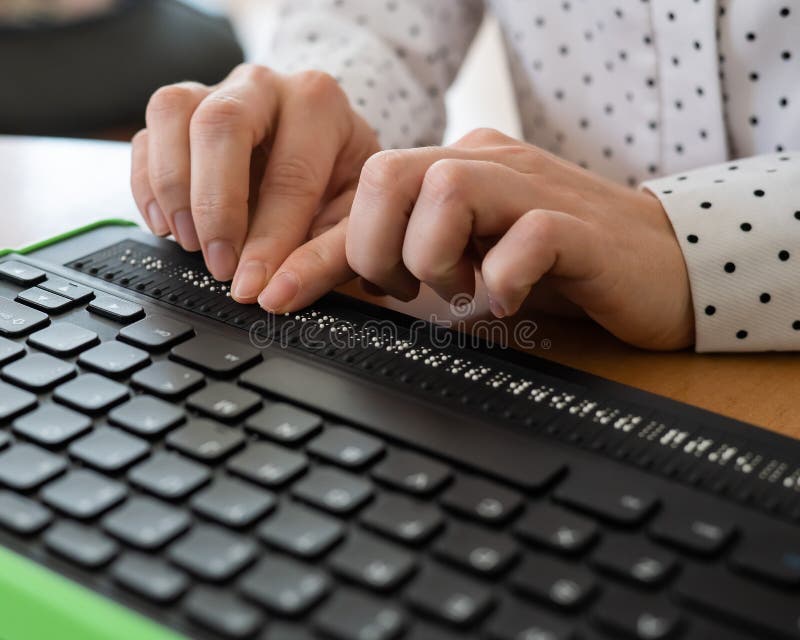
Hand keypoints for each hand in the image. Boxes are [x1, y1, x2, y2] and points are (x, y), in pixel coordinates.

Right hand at [130, 64, 379, 303]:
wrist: (328, 153)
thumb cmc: (341, 185)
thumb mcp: (353, 225)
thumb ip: (323, 260)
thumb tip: (276, 294)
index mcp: (320, 105)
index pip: (289, 174)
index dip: (267, 238)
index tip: (252, 285)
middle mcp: (265, 86)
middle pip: (221, 123)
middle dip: (214, 206)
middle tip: (219, 264)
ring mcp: (216, 90)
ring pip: (172, 112)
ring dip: (173, 187)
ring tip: (190, 243)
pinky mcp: (181, 113)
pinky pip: (147, 135)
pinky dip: (147, 185)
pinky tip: (167, 226)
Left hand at [344, 128, 693, 349]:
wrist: (663, 264)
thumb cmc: (559, 266)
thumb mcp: (472, 261)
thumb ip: (414, 260)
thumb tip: (338, 284)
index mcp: (457, 169)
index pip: (366, 191)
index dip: (313, 249)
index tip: (277, 296)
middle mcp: (489, 165)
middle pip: (389, 172)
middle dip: (375, 246)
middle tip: (405, 288)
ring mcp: (534, 190)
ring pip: (445, 190)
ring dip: (433, 258)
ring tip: (462, 289)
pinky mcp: (579, 228)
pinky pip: (526, 236)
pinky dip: (502, 278)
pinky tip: (508, 297)